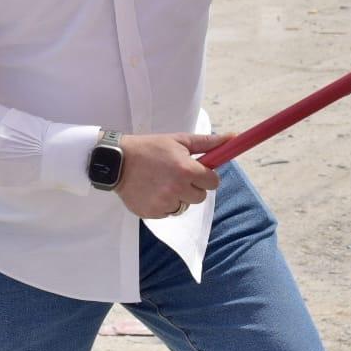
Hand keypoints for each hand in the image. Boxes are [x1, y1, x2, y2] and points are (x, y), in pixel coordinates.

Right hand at [114, 131, 234, 218]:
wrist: (117, 162)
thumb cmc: (151, 148)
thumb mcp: (179, 140)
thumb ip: (208, 143)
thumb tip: (233, 138)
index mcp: (186, 170)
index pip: (213, 182)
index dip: (207, 176)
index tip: (198, 171)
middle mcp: (177, 188)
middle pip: (200, 197)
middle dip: (193, 187)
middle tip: (178, 176)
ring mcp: (164, 203)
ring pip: (184, 206)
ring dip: (178, 197)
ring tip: (162, 183)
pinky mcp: (152, 213)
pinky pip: (168, 212)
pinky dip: (164, 205)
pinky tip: (153, 191)